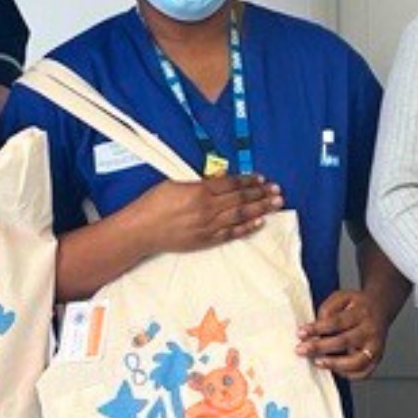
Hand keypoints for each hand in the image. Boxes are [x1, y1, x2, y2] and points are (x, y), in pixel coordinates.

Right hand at [131, 174, 283, 256]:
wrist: (141, 231)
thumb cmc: (153, 205)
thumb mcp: (174, 183)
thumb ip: (199, 182)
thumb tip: (219, 179)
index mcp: (199, 191)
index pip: (231, 184)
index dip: (248, 180)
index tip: (261, 177)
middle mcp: (207, 209)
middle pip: (241, 199)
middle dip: (261, 193)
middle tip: (277, 190)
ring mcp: (207, 226)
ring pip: (240, 215)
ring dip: (260, 208)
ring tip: (275, 203)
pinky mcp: (205, 240)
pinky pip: (231, 233)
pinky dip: (247, 227)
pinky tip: (259, 222)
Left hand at [299, 281, 395, 377]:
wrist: (380, 309)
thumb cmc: (356, 306)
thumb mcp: (342, 298)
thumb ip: (328, 310)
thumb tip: (316, 329)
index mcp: (361, 313)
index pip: (337, 322)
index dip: (317, 328)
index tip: (300, 333)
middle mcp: (370, 331)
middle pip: (344, 341)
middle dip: (320, 347)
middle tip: (301, 350)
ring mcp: (376, 347)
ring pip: (356, 361)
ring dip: (334, 364)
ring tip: (317, 362)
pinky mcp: (377, 359)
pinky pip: (362, 373)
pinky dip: (347, 374)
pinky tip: (333, 368)